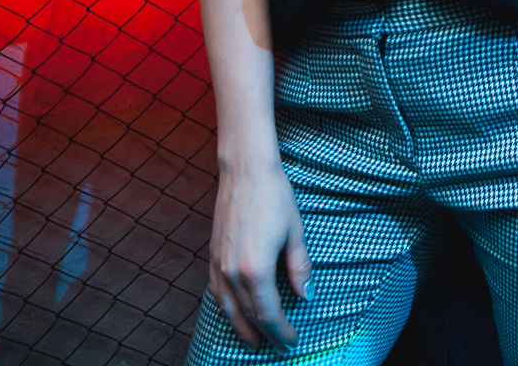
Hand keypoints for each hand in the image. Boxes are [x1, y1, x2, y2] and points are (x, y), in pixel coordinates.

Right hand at [208, 154, 310, 347]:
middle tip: (276, 347)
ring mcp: (218, 265)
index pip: (269, 313)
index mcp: (256, 269)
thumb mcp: (295, 232)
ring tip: (252, 341)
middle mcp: (232, 272)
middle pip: (248, 315)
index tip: (291, 341)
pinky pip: (216, 292)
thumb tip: (306, 295)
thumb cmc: (274, 197)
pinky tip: (232, 312)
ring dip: (241, 327)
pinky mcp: (212, 255)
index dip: (281, 331)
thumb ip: (299, 267)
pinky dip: (225, 308)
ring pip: (227, 308)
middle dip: (264, 334)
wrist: (245, 171)